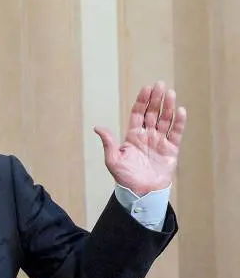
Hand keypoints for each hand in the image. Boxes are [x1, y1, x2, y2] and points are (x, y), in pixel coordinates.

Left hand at [94, 81, 185, 195]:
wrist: (140, 192)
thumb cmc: (125, 178)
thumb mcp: (113, 160)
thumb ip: (108, 143)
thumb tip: (97, 127)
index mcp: (132, 136)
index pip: (138, 113)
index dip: (142, 101)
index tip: (147, 88)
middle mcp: (147, 136)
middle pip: (153, 113)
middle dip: (156, 99)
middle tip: (160, 84)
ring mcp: (160, 142)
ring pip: (165, 120)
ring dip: (168, 107)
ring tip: (171, 94)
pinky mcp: (171, 150)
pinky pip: (176, 133)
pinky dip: (179, 122)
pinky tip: (180, 111)